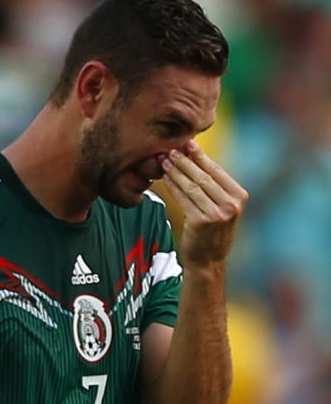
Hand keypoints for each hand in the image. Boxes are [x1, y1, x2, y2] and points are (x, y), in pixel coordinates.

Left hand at [161, 140, 247, 268]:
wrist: (209, 260)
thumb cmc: (212, 231)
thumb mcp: (223, 208)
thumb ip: (215, 187)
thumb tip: (196, 158)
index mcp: (240, 196)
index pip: (217, 171)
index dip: (200, 156)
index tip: (187, 143)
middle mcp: (231, 204)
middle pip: (204, 176)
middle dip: (185, 161)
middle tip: (170, 149)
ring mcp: (217, 213)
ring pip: (192, 186)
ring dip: (176, 171)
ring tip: (164, 160)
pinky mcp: (200, 221)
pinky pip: (183, 199)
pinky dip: (172, 186)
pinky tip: (164, 178)